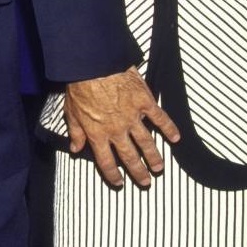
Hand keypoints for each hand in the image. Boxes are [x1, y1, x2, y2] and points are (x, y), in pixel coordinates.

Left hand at [64, 66, 179, 187]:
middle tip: (145, 182)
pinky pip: (159, 118)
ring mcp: (132, 116)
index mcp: (98, 133)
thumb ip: (76, 132)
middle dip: (138, 172)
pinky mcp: (144, 101)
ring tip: (159, 167)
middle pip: (129, 157)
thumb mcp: (71, 111)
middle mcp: (117, 130)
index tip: (119, 182)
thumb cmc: (80, 84)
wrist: (94, 64)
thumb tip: (75, 148)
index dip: (113, 174)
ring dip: (154, 156)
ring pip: (146, 142)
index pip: (106, 162)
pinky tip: (175, 137)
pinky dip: (169, 128)